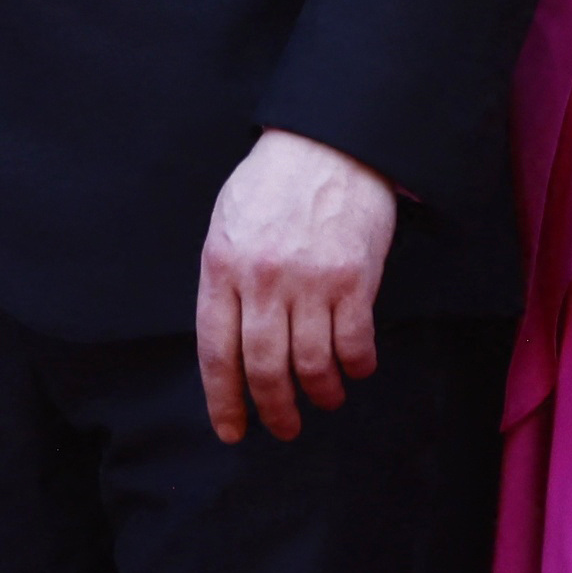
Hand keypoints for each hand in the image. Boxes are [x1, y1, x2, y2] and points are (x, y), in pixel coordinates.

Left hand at [195, 129, 395, 442]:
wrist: (327, 143)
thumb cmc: (272, 183)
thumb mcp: (227, 226)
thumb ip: (225, 281)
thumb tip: (230, 342)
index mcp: (222, 268)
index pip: (216, 352)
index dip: (223, 400)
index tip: (231, 429)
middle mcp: (262, 280)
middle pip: (264, 368)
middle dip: (275, 409)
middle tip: (285, 427)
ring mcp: (309, 281)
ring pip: (311, 364)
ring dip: (319, 394)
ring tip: (324, 400)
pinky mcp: (354, 278)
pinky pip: (353, 343)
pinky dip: (355, 367)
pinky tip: (355, 369)